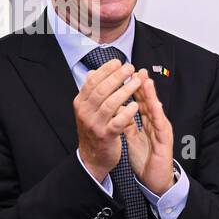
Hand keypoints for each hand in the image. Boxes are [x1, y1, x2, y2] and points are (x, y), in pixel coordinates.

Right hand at [73, 59, 139, 179]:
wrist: (92, 157)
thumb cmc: (94, 129)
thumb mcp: (89, 109)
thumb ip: (92, 91)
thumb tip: (93, 72)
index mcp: (80, 103)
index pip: (92, 81)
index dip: (106, 70)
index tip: (119, 61)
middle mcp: (85, 112)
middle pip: (102, 90)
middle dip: (117, 76)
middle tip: (130, 67)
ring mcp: (94, 124)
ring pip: (110, 103)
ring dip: (125, 91)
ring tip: (137, 82)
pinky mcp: (105, 136)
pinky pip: (117, 122)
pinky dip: (127, 112)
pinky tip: (136, 104)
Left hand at [124, 70, 174, 195]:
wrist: (155, 179)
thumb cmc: (145, 159)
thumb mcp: (133, 138)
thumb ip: (127, 123)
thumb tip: (118, 109)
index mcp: (148, 123)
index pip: (140, 101)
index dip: (134, 88)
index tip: (126, 74)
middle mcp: (156, 124)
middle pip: (149, 101)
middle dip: (143, 85)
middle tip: (138, 69)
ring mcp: (161, 132)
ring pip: (156, 110)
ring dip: (151, 95)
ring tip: (146, 81)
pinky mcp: (165, 142)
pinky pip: (160, 127)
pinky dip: (158, 115)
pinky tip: (155, 105)